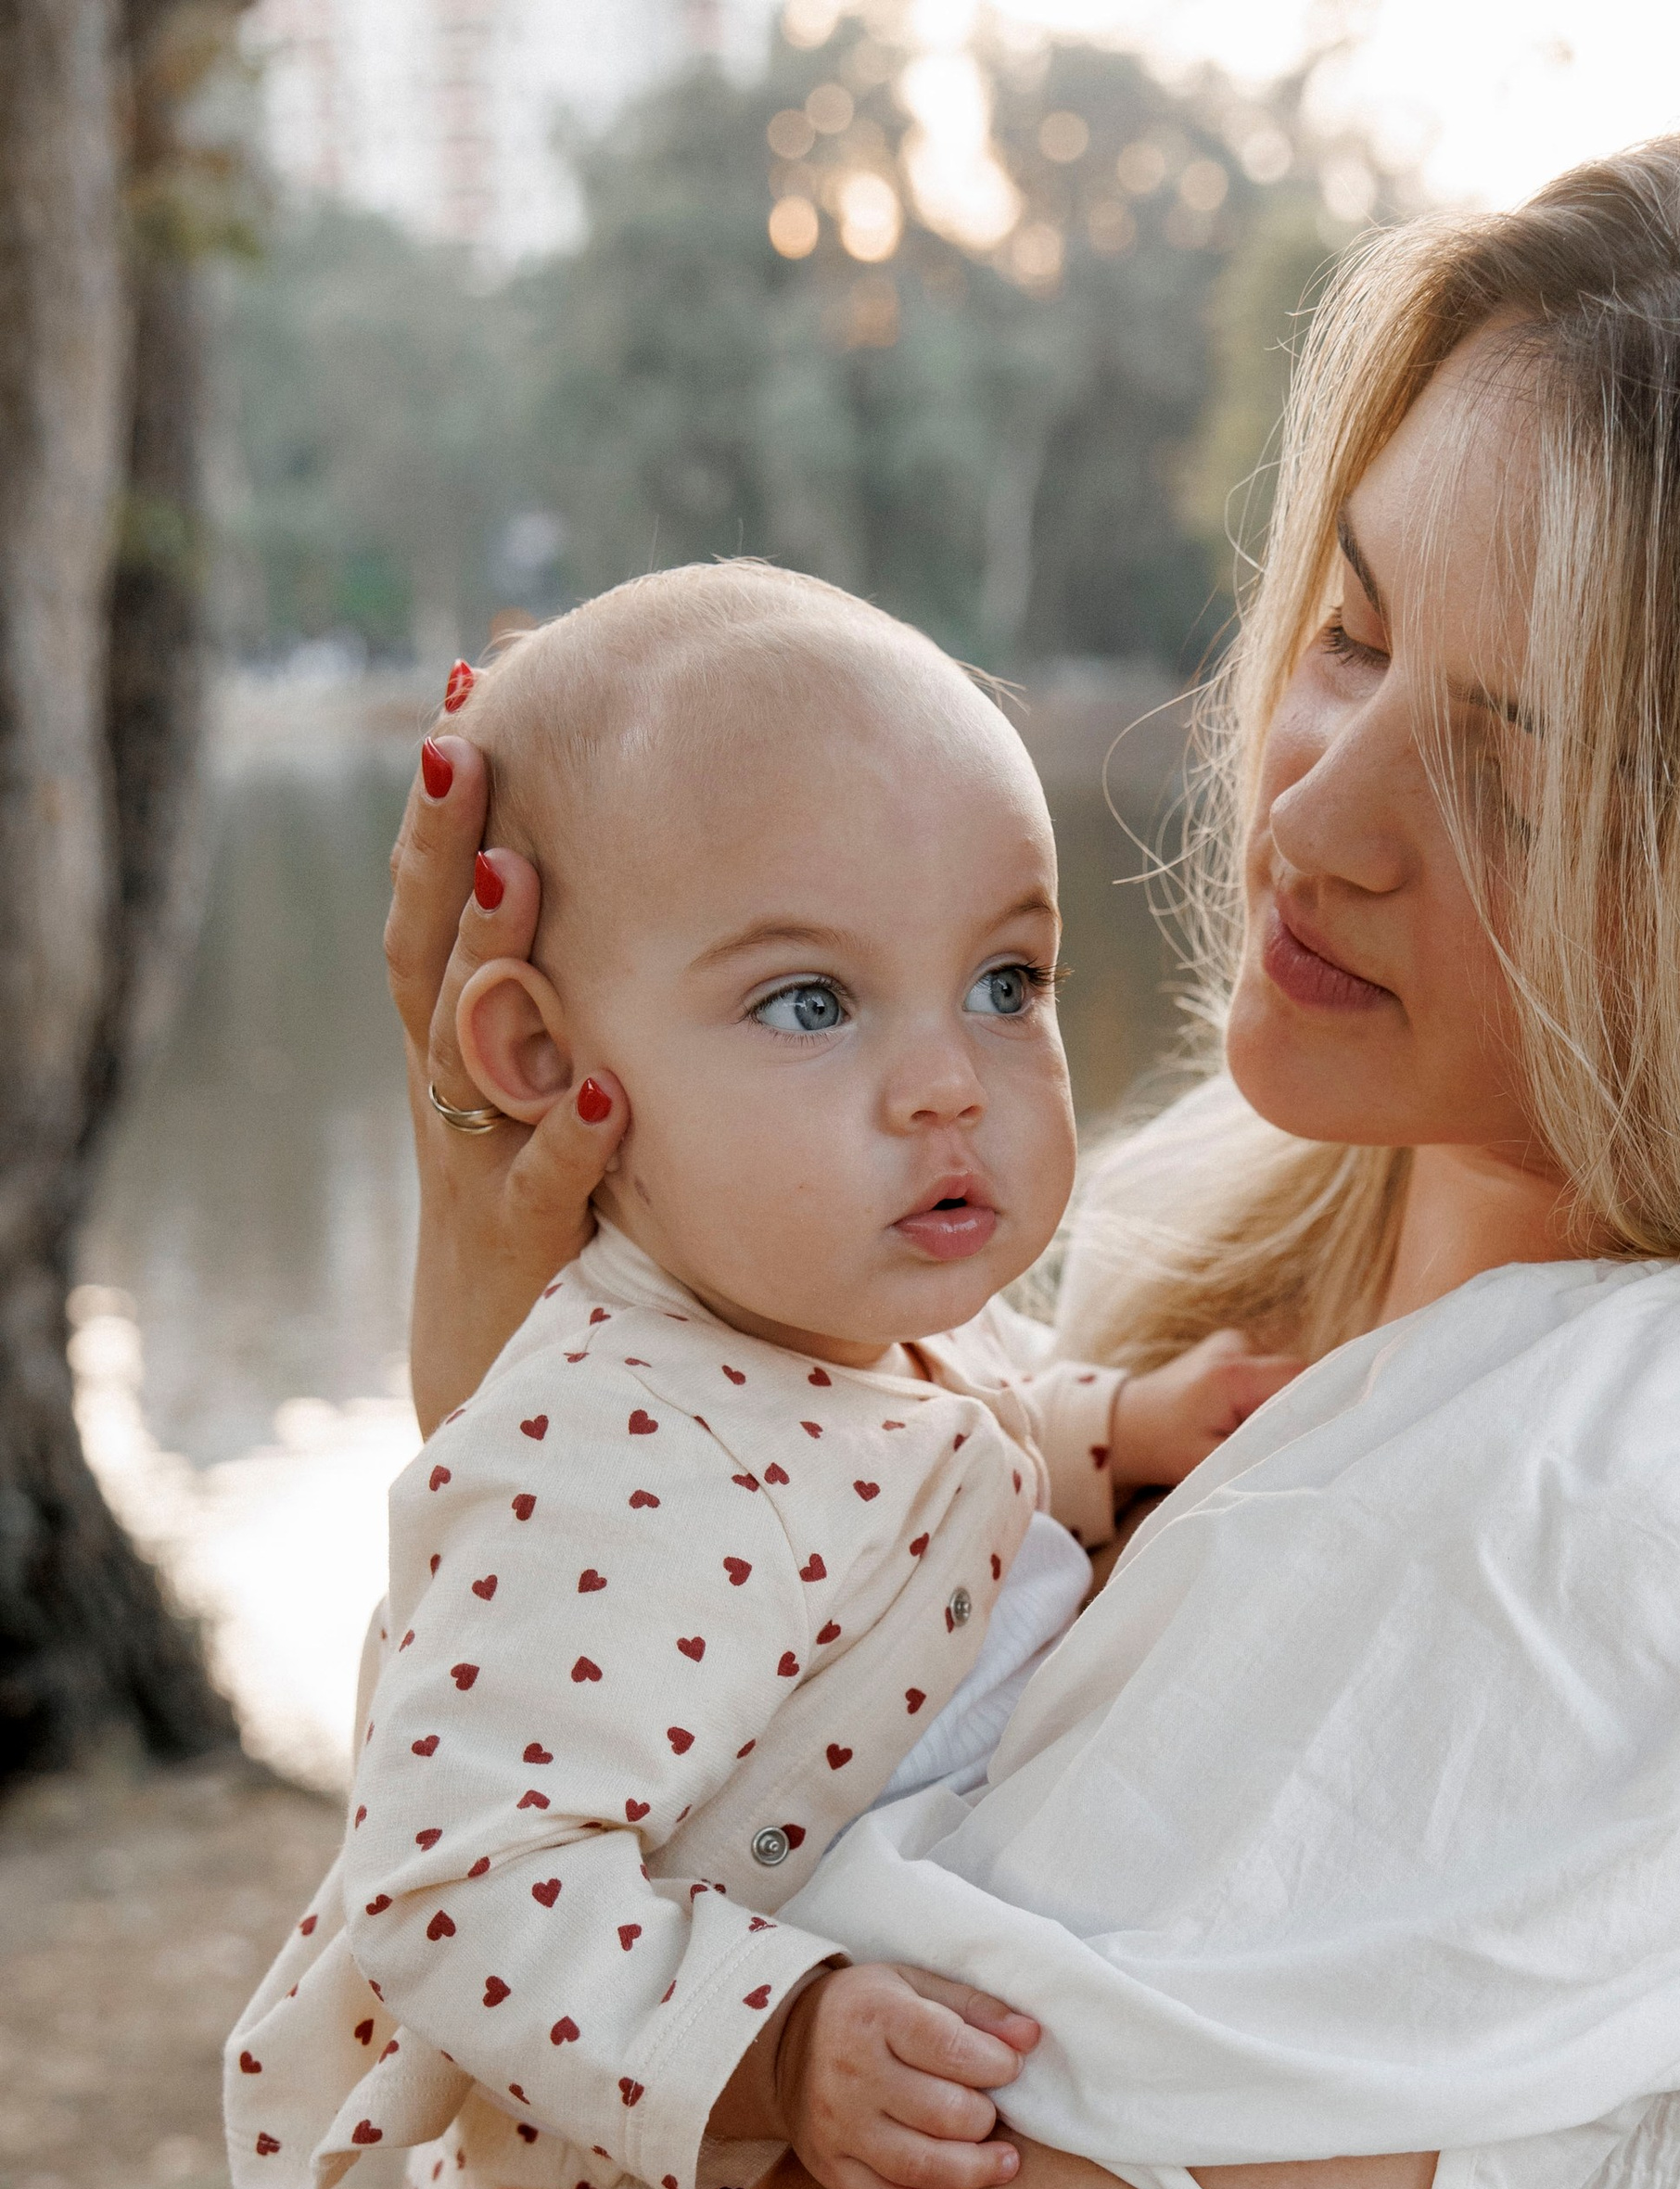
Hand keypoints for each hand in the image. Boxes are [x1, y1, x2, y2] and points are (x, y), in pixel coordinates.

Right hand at [387, 718, 628, 1431]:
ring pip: (469, 1050)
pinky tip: (605, 1098)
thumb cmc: (542, 1199)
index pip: (434, 898)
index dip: (443, 804)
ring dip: (490, 960)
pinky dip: (566, 1145)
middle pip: (429, 947)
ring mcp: (476, 1160)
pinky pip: (538, 1189)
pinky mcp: (522, 1248)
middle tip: (464, 745)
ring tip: (520, 872)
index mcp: (453, 1036)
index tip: (469, 688)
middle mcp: (450, 1083)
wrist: (497, 1362)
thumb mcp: (549, 1071)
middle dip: (443, 846)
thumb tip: (600, 845)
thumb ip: (569, 973)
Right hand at [773, 1963, 1041, 2188]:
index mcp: (875, 2017)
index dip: (997, 2064)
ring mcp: (837, 2127)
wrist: (779, 2046)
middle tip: (993, 2114)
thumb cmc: (867, 2012)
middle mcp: (850, 2074)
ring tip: (1002, 2162)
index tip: (1010, 2067)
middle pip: (944, 2114)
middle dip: (985, 2118)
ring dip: (975, 2170)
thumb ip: (975, 2008)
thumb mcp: (915, 1986)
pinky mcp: (828, 2168)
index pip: (951, 2048)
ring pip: (919, 2167)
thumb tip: (1029, 2036)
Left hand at [1107, 1326, 1304, 1494]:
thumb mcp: (1211, 1463)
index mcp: (1232, 1374)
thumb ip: (1260, 1456)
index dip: (1319, 1405)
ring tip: (1250, 1429)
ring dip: (1278, 1403)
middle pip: (1296, 1374)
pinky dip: (1264, 1395)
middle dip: (1297, 1409)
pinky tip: (1242, 1415)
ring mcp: (1234, 1342)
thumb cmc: (1163, 1446)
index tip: (1320, 1437)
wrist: (1124, 1423)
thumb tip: (1306, 1454)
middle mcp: (1236, 1347)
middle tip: (1283, 1442)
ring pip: (1283, 1374)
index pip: (1301, 1378)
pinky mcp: (1231, 1347)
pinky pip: (1266, 1372)